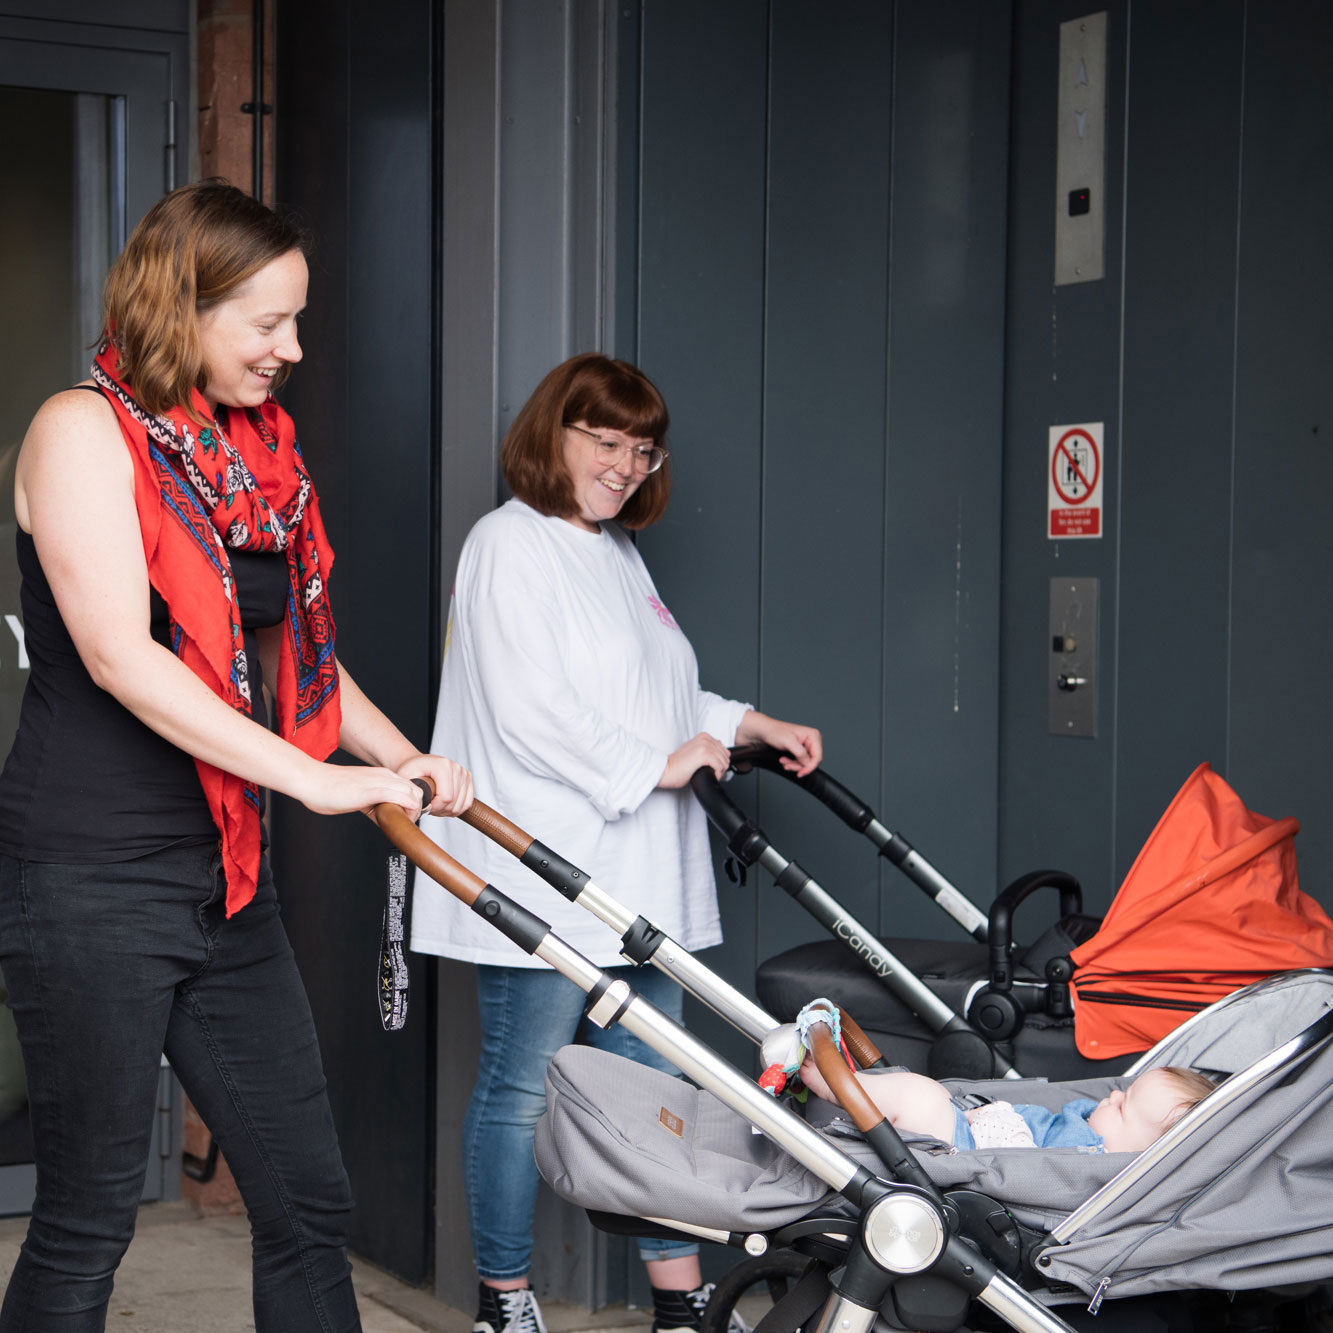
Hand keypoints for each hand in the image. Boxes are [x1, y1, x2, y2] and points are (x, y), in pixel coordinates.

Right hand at [299, 761, 431, 819]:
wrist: (311, 780)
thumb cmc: (328, 788)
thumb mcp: (358, 794)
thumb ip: (373, 803)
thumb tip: (384, 818)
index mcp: (382, 775)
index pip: (411, 788)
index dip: (413, 805)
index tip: (404, 818)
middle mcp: (384, 775)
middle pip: (418, 791)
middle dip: (416, 810)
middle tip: (403, 823)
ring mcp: (380, 781)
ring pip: (414, 793)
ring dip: (412, 812)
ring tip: (398, 824)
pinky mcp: (372, 790)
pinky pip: (400, 797)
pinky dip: (405, 809)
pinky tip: (396, 820)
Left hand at [397, 753, 474, 816]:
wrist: (417, 764)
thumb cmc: (410, 771)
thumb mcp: (404, 780)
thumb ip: (410, 794)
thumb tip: (419, 808)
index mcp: (443, 766)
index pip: (446, 798)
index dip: (434, 808)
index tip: (424, 805)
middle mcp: (456, 767)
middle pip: (454, 803)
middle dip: (439, 810)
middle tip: (427, 805)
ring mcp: (464, 773)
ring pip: (461, 805)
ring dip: (446, 810)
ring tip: (434, 804)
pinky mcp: (468, 779)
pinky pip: (467, 803)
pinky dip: (455, 809)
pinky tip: (443, 805)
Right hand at [659, 732, 730, 787]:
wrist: (666, 770)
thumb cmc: (678, 765)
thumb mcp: (694, 752)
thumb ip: (707, 749)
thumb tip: (723, 754)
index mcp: (704, 736)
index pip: (724, 749)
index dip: (721, 761)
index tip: (713, 768)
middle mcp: (705, 738)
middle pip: (726, 755)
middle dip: (721, 767)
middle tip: (712, 773)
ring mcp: (704, 745)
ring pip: (724, 761)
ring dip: (719, 771)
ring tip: (710, 774)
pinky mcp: (703, 754)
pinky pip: (720, 766)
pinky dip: (717, 774)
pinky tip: (710, 776)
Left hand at [736, 711, 822, 776]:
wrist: (766, 731)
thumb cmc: (776, 732)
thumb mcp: (789, 742)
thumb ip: (800, 753)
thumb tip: (807, 763)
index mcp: (813, 735)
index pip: (817, 756)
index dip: (810, 767)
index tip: (801, 773)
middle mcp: (812, 740)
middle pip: (811, 761)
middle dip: (798, 765)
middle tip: (787, 766)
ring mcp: (807, 745)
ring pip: (805, 763)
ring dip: (793, 765)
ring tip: (783, 762)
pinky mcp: (801, 750)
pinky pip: (800, 761)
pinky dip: (792, 763)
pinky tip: (784, 760)